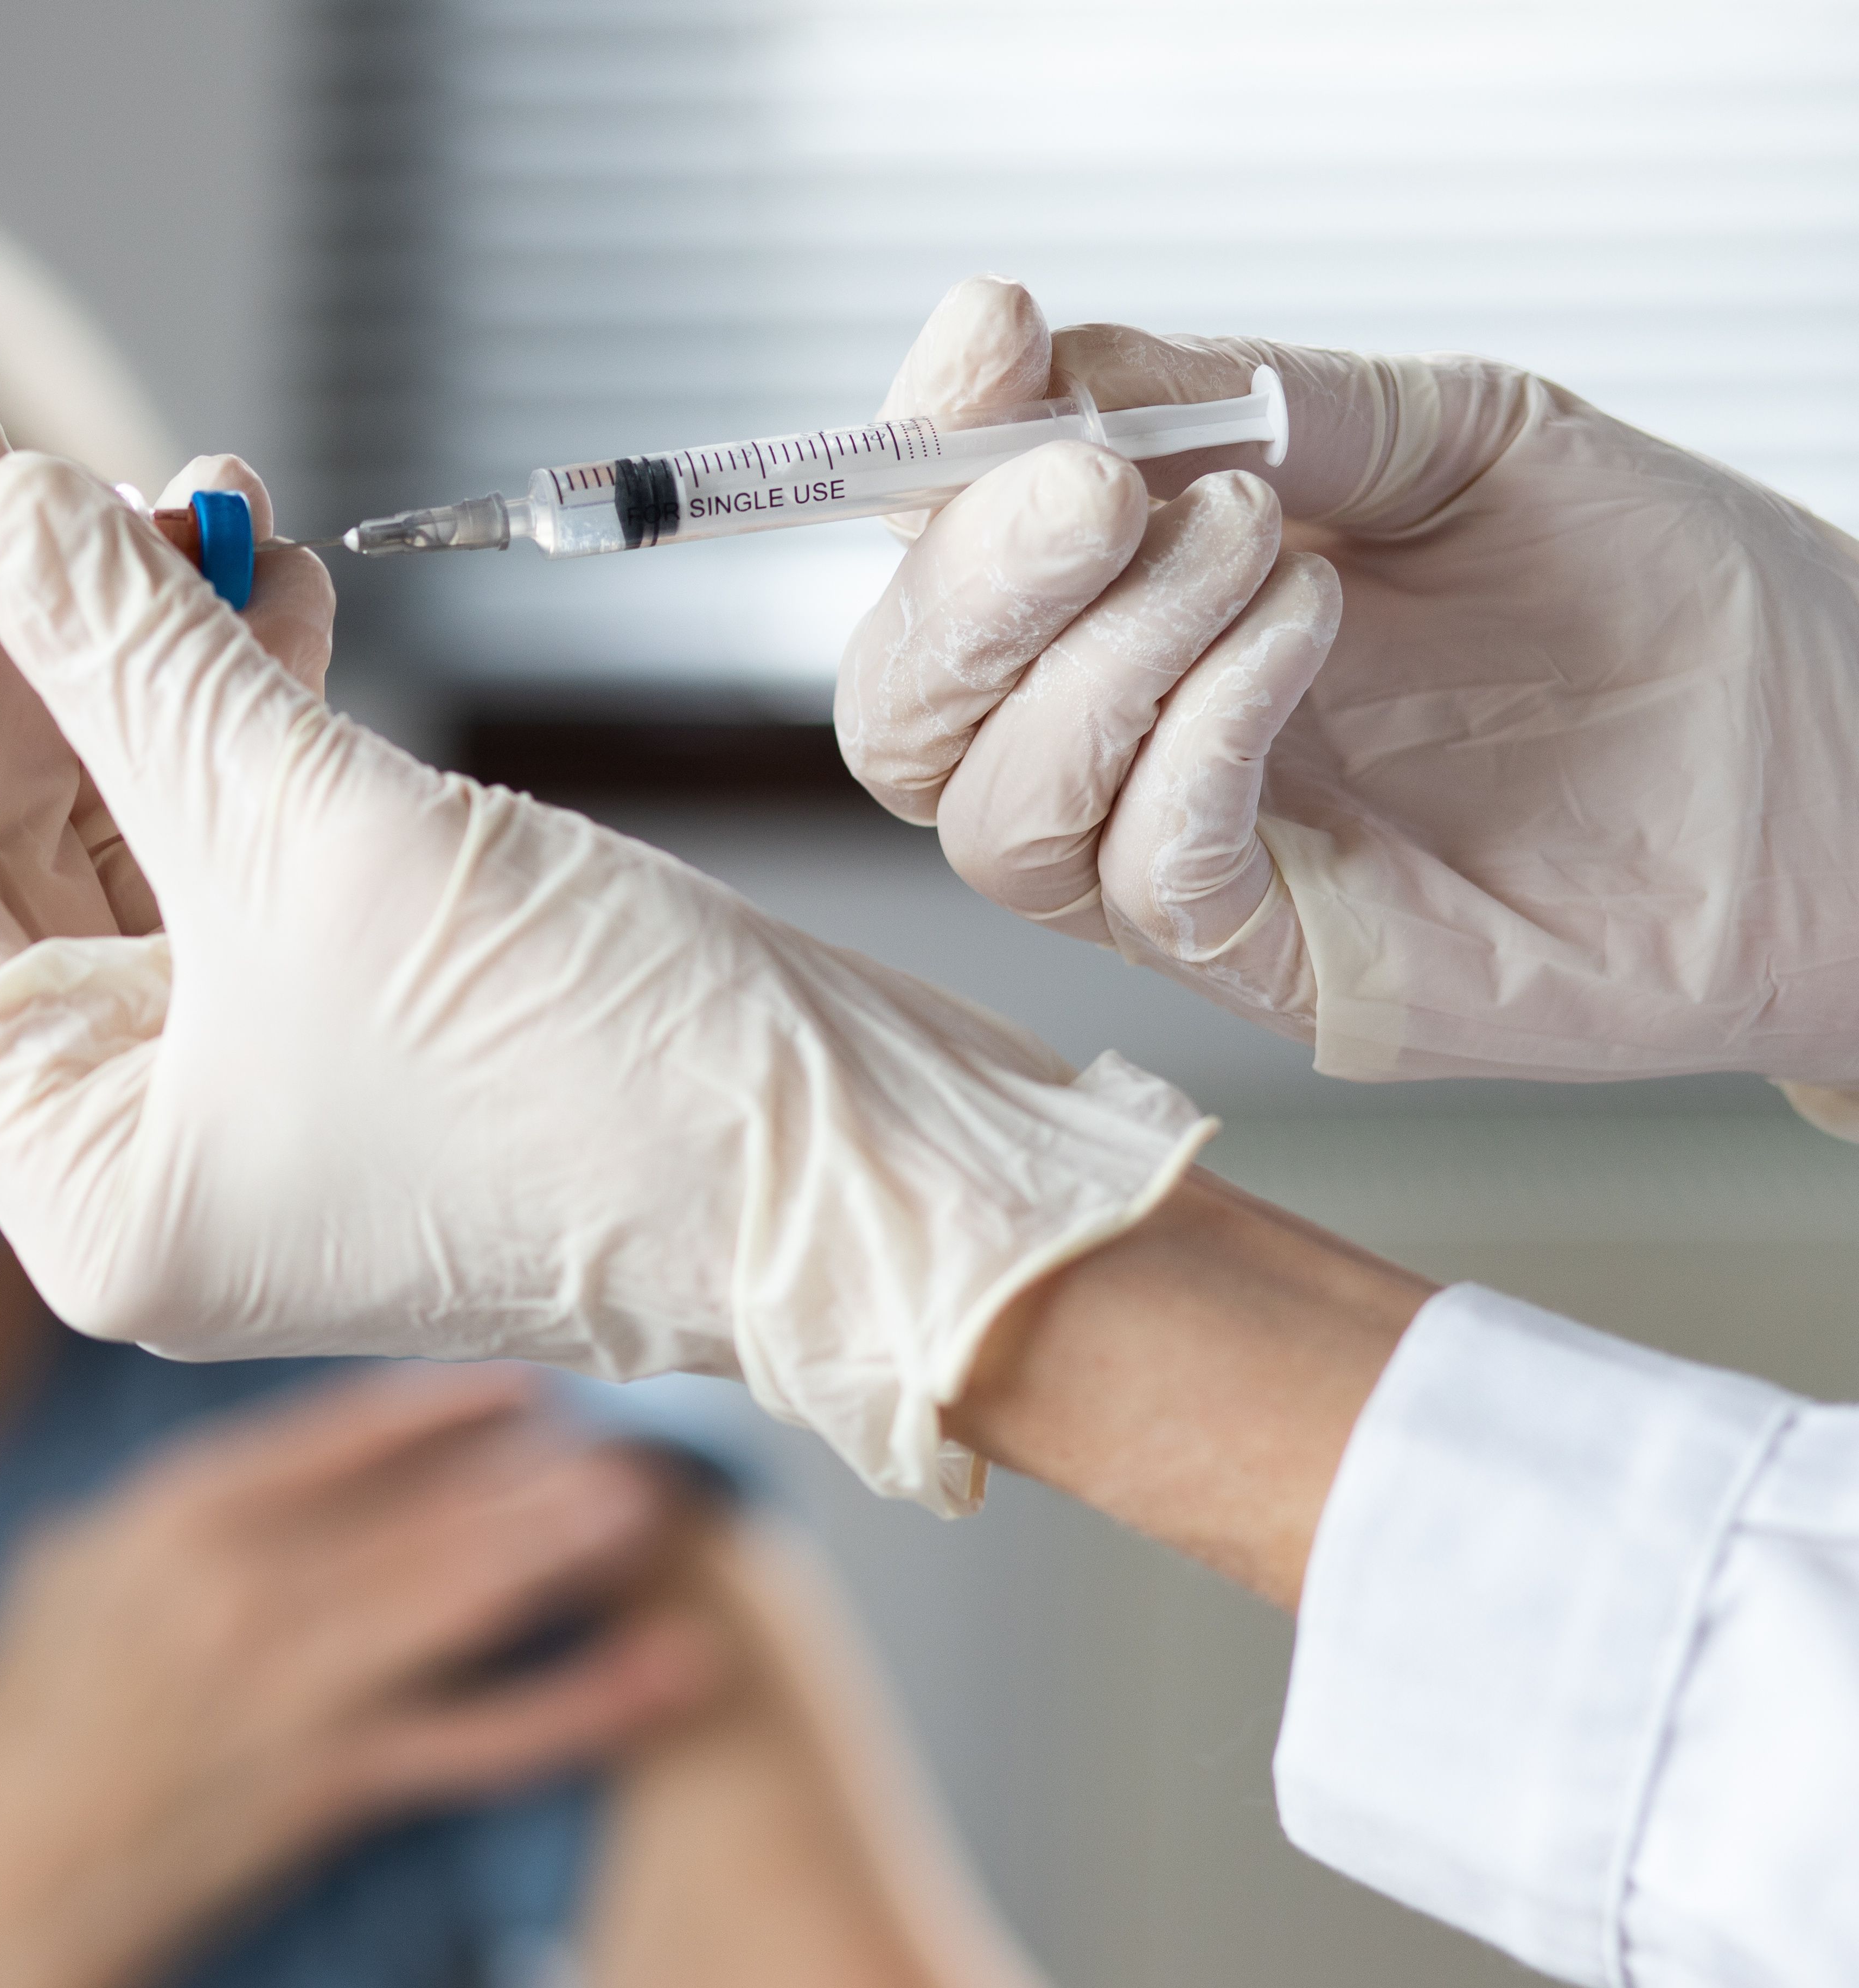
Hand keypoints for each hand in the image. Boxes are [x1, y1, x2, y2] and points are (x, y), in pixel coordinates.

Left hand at [0, 411, 1210, 1507]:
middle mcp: (150, 1149)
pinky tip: (249, 568)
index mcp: (88, 1188)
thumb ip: (137, 667)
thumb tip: (6, 508)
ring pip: (126, 825)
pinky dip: (238, 701)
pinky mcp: (362, 1007)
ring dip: (126, 645)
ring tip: (135, 478)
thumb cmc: (603, 1082)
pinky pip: (243, 835)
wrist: (867, 1171)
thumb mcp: (321, 842)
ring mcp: (257, 1081)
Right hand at [0, 1366, 711, 1987]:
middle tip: (632, 1441)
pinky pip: (482, 1739)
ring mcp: (292, 1693)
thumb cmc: (20, 1727)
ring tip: (653, 1511)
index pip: (333, 1435)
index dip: (438, 1405)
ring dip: (566, 1553)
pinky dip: (582, 1705)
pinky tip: (665, 1671)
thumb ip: (172, 1505)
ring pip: (464, 1604)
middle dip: (534, 1475)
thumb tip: (274, 1456)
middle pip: (423, 1512)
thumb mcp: (68, 1572)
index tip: (522, 1384)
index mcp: (169, 1521)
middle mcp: (240, 1592)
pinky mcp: (330, 1788)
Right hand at [837, 277, 1858, 1120]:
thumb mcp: (1460, 438)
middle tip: (1091, 486)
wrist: (1843, 765)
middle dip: (966, 584)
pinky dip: (1194, 732)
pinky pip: (1141, 872)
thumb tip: (1066, 368)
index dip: (927, 446)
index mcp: (1140, 607)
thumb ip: (1264, 406)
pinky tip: (1306, 632)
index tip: (993, 334)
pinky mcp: (1270, 969)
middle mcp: (1130, 744)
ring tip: (1259, 546)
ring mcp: (1187, 868)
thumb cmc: (1670, 603)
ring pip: (988, 804)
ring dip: (1096, 652)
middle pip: (906, 709)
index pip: (937, 555)